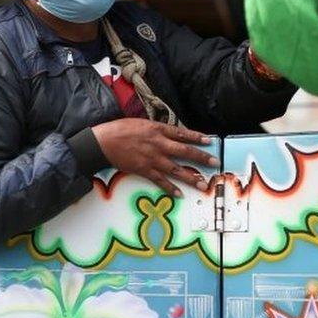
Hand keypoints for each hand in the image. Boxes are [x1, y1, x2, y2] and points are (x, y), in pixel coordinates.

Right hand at [91, 119, 218, 196]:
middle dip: (201, 157)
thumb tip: (167, 134)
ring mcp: (152, 158)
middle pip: (184, 151)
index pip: (182, 133)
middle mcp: (158, 144)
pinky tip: (179, 194)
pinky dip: (170, 188)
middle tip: (214, 162)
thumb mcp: (140, 123)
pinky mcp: (144, 170)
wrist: (103, 142)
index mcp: (157, 129)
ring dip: (191, 177)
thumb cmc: (118, 130)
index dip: (197, 137)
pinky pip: (160, 181)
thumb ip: (155, 129)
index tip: (209, 141)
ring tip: (203, 184)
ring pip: (176, 169)